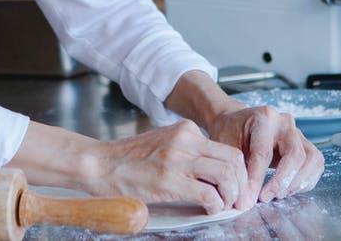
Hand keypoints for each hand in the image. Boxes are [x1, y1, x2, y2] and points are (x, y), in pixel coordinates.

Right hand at [83, 120, 248, 214]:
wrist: (98, 164)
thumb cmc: (127, 160)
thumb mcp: (162, 144)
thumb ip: (185, 152)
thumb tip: (209, 173)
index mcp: (185, 130)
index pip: (228, 150)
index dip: (240, 172)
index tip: (238, 188)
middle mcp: (185, 140)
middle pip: (234, 161)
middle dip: (242, 185)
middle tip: (239, 202)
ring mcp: (178, 159)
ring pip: (227, 176)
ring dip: (231, 196)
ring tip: (225, 207)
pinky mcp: (170, 180)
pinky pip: (209, 194)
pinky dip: (215, 206)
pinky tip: (209, 210)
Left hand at [204, 104, 324, 207]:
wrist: (238, 123)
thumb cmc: (231, 133)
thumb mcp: (227, 145)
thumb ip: (238, 169)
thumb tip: (247, 200)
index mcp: (264, 118)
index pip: (264, 153)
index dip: (257, 179)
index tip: (250, 197)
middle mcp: (285, 123)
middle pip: (295, 156)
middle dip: (281, 182)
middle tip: (266, 198)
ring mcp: (298, 133)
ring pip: (312, 160)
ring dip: (296, 183)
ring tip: (277, 195)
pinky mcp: (306, 144)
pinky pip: (315, 165)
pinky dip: (305, 181)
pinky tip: (287, 189)